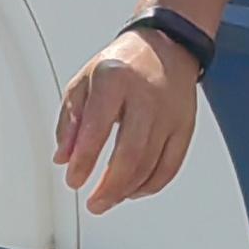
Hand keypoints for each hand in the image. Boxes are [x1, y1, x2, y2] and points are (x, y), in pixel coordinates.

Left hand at [56, 28, 202, 213]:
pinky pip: (171, 164)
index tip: (74, 180)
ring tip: (108, 200)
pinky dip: (152, 185)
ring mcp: (169, 112)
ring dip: (127, 190)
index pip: (97, 128)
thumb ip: (69, 120)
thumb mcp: (84, 82)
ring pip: (151, 163)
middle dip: (109, 186)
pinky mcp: (185, 125)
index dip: (84, 160)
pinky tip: (134, 191)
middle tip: (93, 203)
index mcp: (115, 80)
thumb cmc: (122, 65)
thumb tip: (63, 158)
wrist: (167, 45)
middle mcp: (146, 96)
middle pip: (130, 153)